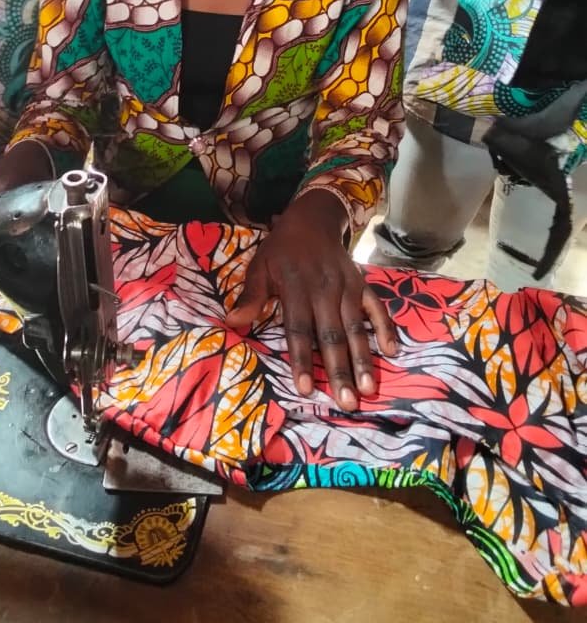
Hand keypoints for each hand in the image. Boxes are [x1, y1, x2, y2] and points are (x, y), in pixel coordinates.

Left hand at [226, 191, 397, 409]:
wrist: (312, 218)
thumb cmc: (281, 249)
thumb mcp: (259, 266)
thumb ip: (251, 296)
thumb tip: (231, 322)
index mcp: (295, 288)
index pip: (299, 329)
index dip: (302, 359)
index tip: (305, 388)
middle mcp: (324, 290)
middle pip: (332, 336)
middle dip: (339, 371)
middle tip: (347, 403)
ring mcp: (347, 287)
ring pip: (356, 328)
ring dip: (363, 359)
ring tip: (368, 388)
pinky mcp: (363, 284)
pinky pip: (377, 307)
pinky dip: (385, 328)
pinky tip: (391, 351)